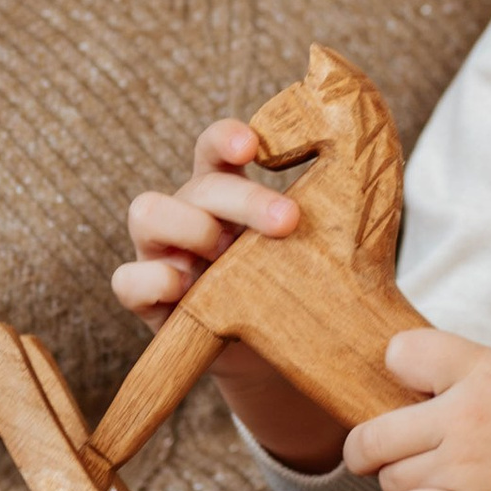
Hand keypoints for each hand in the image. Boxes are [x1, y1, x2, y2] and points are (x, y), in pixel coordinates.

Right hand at [113, 117, 339, 470]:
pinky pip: (126, 279)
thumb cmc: (299, 281)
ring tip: (227, 257)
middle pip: (199, 183)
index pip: (217, 146)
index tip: (256, 145)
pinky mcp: (151, 301)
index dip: (229, 138)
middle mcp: (191, 212)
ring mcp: (164, 253)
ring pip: (145, 213)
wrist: (279, 352)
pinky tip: (186, 289)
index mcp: (229, 188)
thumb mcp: (320, 241)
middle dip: (243, 198)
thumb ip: (334, 197)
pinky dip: (152, 279)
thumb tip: (363, 148)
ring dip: (191, 228)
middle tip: (288, 222)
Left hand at [347, 329, 490, 490]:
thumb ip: (489, 371)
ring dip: (397, 483)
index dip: (398, 370)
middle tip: (376, 452)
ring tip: (423, 483)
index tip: (410, 387)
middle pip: (372, 434)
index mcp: (484, 370)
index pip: (401, 354)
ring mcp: (465, 468)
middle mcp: (465, 417)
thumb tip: (450, 380)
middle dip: (368, 446)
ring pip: (388, 478)